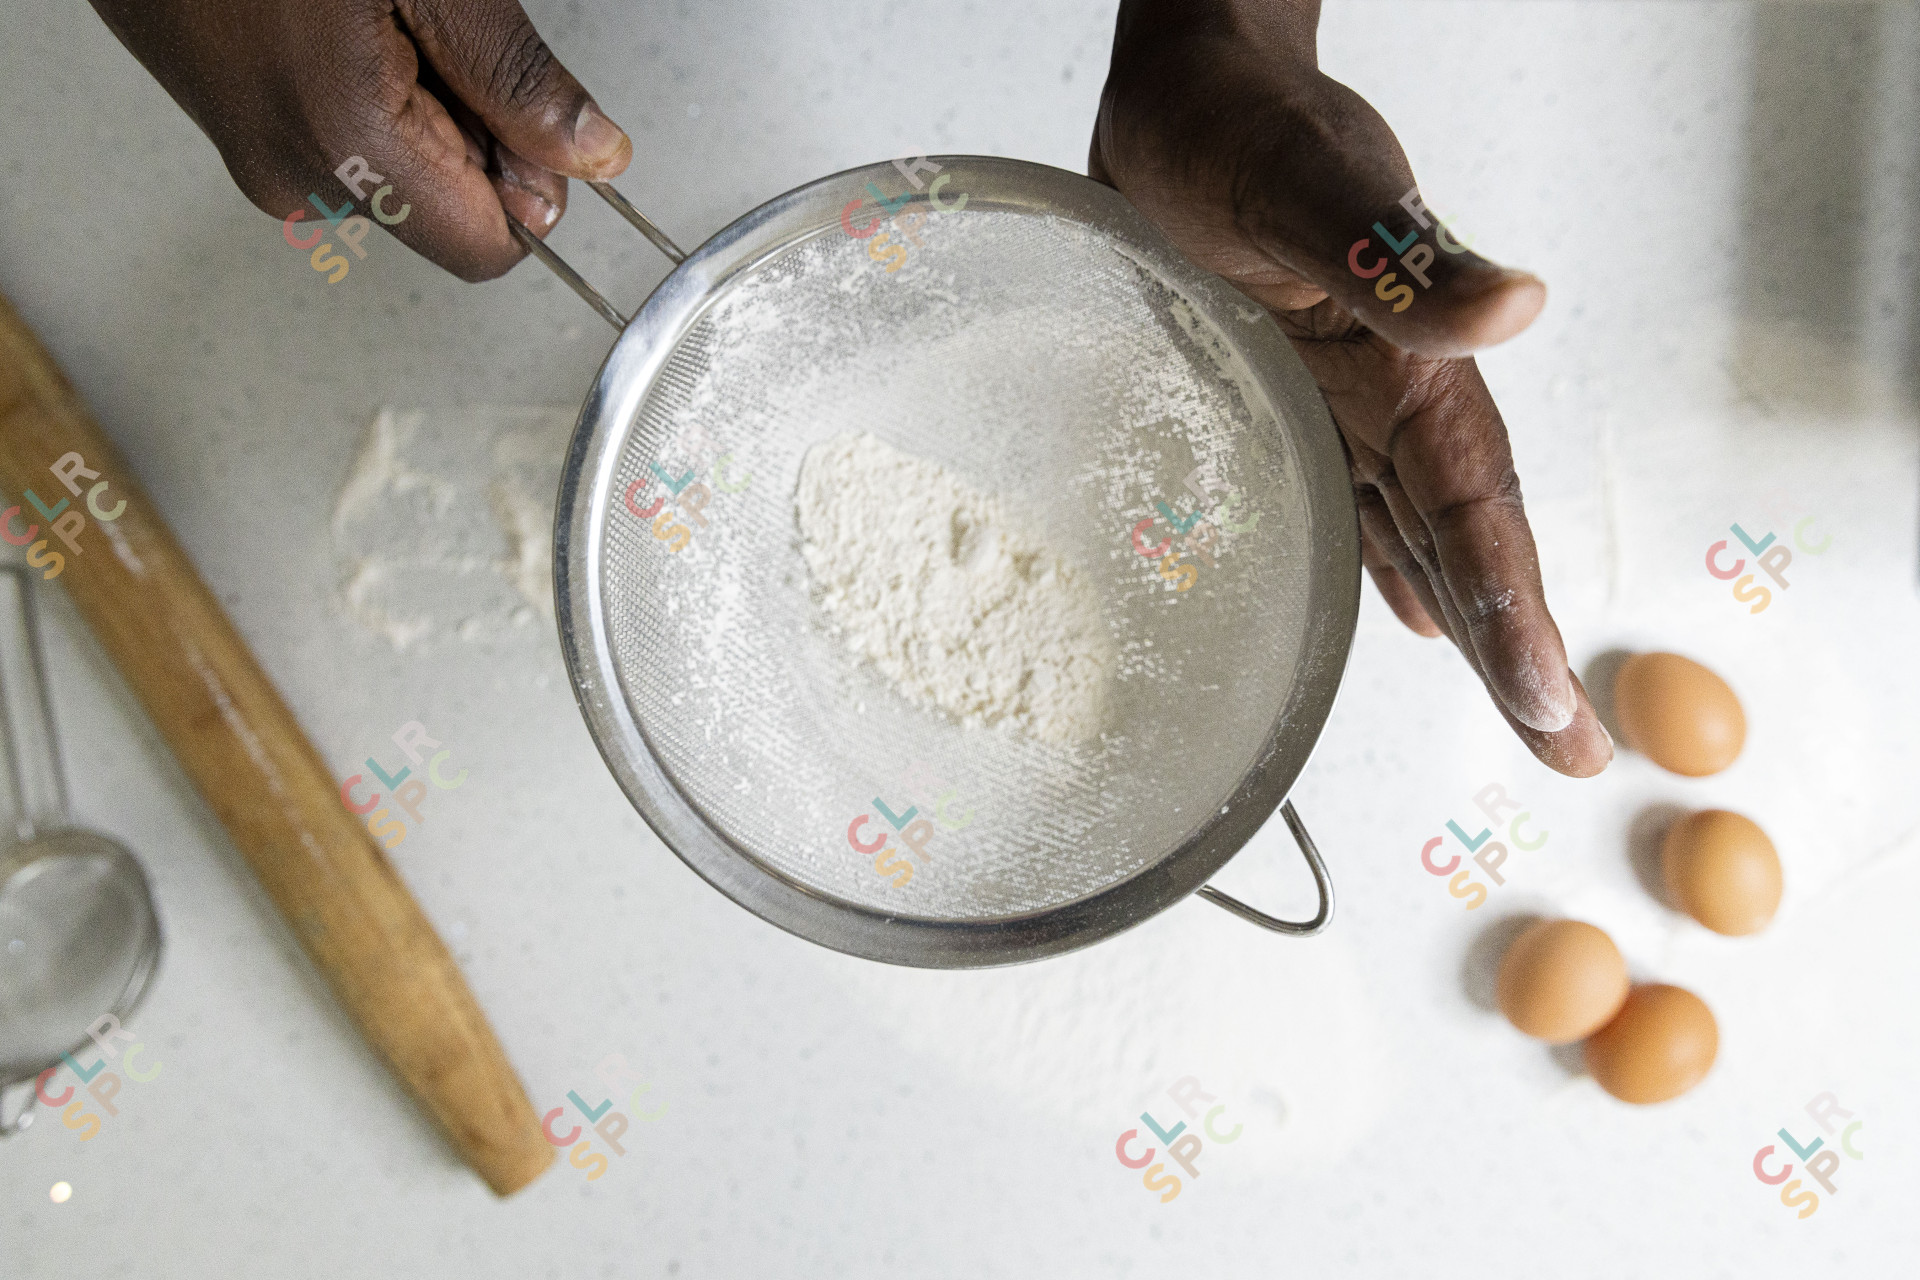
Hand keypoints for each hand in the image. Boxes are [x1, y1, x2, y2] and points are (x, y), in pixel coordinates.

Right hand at [88, 0, 632, 280]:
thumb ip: (517, 82)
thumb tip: (591, 153)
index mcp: (346, 146)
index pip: (489, 249)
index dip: (531, 186)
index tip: (533, 118)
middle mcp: (291, 173)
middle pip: (442, 212)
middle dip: (473, 134)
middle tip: (442, 34)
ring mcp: (250, 153)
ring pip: (392, 173)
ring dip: (418, 107)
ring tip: (377, 17)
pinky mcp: (228, 122)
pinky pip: (332, 139)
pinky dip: (362, 91)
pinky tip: (336, 23)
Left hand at [1091, 0, 1610, 776]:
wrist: (1184, 88)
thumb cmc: (1238, 120)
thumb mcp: (1308, 181)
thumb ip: (1395, 251)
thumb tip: (1514, 307)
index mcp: (1410, 360)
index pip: (1478, 508)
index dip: (1516, 609)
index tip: (1551, 704)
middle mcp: (1388, 392)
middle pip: (1465, 542)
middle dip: (1517, 648)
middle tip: (1564, 748)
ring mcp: (1339, 401)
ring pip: (1413, 534)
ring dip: (1463, 621)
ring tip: (1515, 706)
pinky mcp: (1284, 396)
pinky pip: (1347, 502)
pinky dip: (1381, 563)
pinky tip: (1404, 613)